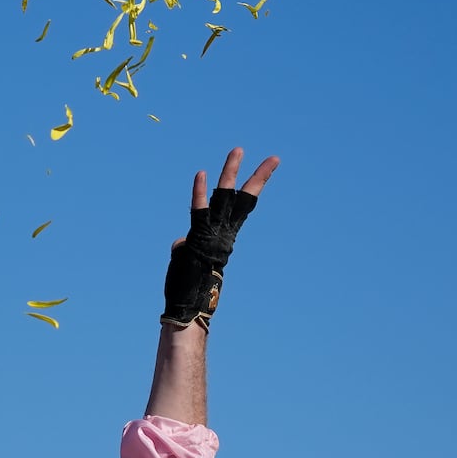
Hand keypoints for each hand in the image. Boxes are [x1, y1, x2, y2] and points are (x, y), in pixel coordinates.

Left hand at [161, 147, 278, 328]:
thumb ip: (188, 243)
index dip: (252, 189)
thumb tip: (183, 240)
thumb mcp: (188, 258)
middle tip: (272, 158)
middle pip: (242, 200)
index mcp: (224, 237)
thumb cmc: (187, 286)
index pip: (240, 208)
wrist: (188, 306)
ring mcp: (212, 235)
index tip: (266, 174)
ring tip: (238, 150)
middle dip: (256, 177)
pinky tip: (201, 174)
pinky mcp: (198, 238)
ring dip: (230, 173)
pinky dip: (199, 193)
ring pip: (224, 198)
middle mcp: (224, 234)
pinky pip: (199, 211)